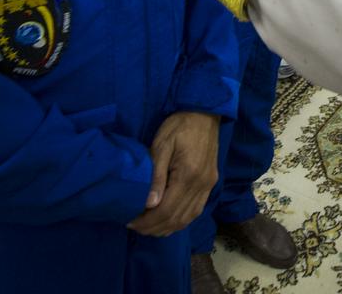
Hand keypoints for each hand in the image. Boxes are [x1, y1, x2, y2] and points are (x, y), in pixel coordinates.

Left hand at [128, 111, 219, 236]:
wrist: (204, 113)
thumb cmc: (178, 125)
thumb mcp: (162, 145)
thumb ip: (156, 176)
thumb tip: (149, 204)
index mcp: (188, 175)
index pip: (166, 210)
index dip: (147, 221)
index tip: (130, 222)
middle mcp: (201, 185)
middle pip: (176, 218)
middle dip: (154, 227)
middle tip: (135, 226)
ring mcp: (208, 185)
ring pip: (187, 218)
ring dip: (167, 227)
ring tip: (148, 227)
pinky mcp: (211, 183)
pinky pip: (196, 210)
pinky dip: (181, 220)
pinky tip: (168, 220)